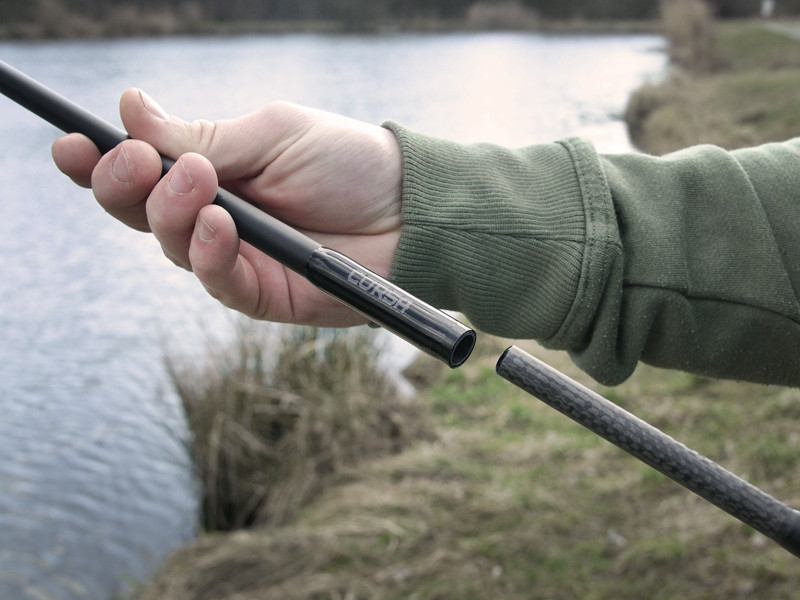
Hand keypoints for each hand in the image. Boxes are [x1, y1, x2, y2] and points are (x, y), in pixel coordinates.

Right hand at [51, 89, 402, 326]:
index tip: (70, 142)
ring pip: (171, 246)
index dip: (100, 162)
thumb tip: (130, 108)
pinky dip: (210, 253)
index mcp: (212, 172)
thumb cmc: (347, 163)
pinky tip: (219, 226)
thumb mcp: (273, 134)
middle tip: (139, 162)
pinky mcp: (263, 294)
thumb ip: (204, 134)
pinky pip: (218, 280)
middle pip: (140, 213)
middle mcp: (213, 217)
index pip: (141, 172)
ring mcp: (235, 259)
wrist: (410, 210)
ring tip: (196, 182)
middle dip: (126, 187)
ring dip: (172, 213)